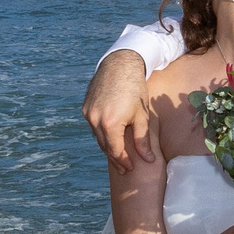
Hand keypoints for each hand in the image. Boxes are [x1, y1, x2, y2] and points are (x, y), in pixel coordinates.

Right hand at [84, 53, 159, 172]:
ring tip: (118, 154)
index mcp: (110, 123)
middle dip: (115, 158)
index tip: (130, 169)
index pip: (115, 151)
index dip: (123, 162)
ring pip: (98, 137)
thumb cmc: (135, 89)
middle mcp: (95, 119)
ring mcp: (88, 113)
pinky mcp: (85, 107)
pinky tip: (111, 137)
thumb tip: (148, 160)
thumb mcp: (141, 115)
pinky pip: (93, 126)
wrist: (120, 64)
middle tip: (124, 168)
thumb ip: (142, 140)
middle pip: (105, 146)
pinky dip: (102, 133)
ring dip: (108, 146)